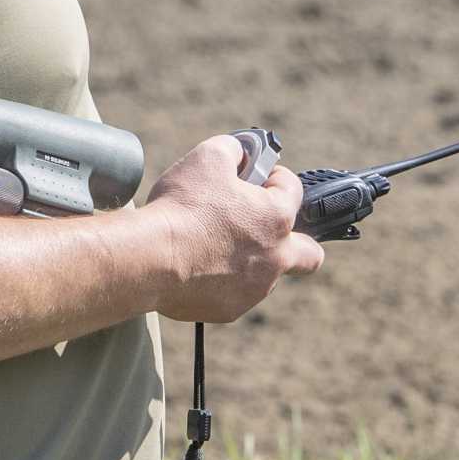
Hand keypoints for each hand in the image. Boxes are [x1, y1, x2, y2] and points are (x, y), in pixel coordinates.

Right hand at [145, 134, 324, 322]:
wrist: (150, 258)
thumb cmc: (182, 207)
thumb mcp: (209, 156)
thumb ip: (235, 149)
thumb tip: (241, 152)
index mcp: (277, 217)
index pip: (292, 189)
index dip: (273, 177)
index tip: (256, 177)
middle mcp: (276, 257)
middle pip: (309, 254)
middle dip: (297, 240)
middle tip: (266, 228)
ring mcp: (254, 288)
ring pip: (267, 275)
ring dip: (252, 260)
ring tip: (216, 244)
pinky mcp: (229, 310)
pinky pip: (235, 294)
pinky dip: (223, 282)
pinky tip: (198, 267)